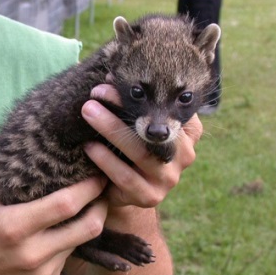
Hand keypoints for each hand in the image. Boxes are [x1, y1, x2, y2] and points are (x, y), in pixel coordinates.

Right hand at [0, 163, 107, 274]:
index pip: (65, 205)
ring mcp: (44, 270)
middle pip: (87, 226)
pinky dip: (76, 234)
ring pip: (84, 240)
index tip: (96, 172)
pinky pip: (72, 252)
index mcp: (14, 227)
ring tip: (93, 200)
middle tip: (104, 184)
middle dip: (102, 202)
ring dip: (93, 218)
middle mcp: (33, 252)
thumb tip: (10, 131)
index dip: (88, 187)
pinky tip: (72, 222)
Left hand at [81, 84, 202, 207]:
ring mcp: (169, 178)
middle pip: (154, 127)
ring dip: (111, 129)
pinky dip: (105, 159)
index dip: (142, 92)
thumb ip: (131, 106)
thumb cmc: (130, 149)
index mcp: (187, 130)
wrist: (125, 190)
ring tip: (88, 112)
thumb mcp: (136, 125)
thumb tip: (109, 78)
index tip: (113, 79)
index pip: (168, 105)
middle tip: (95, 93)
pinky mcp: (151, 196)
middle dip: (122, 107)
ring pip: (140, 151)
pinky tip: (89, 146)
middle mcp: (184, 154)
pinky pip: (126, 177)